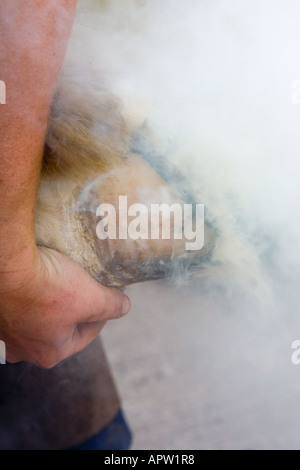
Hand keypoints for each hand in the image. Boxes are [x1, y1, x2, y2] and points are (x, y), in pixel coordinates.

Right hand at [0, 246, 129, 367]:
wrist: (6, 265)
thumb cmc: (48, 286)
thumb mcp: (92, 297)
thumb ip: (112, 306)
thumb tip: (124, 306)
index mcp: (50, 354)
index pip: (86, 335)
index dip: (102, 314)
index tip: (108, 297)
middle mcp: (23, 350)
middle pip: (62, 328)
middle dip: (76, 308)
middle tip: (85, 288)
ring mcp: (6, 332)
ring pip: (40, 317)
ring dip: (52, 302)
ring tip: (62, 281)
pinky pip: (21, 306)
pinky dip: (32, 295)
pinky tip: (38, 280)